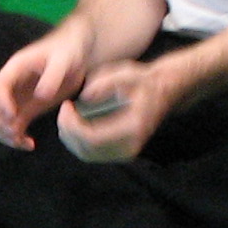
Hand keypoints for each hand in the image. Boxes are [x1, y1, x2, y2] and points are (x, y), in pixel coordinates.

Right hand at [0, 29, 91, 149]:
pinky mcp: (24, 110)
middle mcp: (10, 83)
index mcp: (16, 67)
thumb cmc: (67, 53)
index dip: (1, 102)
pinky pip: (11, 126)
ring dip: (4, 133)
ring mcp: (15, 98)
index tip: (12, 116)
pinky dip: (16, 138)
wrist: (74, 55)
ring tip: (23, 143)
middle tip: (15, 133)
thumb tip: (41, 95)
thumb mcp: (63, 61)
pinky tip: (30, 145)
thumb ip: (53, 76)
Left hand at [57, 57, 177, 161]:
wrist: (163, 92)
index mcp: (133, 127)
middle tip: (64, 109)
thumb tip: (85, 97)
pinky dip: (78, 141)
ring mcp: (126, 152)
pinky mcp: (120, 153)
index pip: (93, 138)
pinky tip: (75, 123)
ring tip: (68, 115)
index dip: (72, 125)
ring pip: (87, 154)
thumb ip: (105, 82)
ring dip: (71, 137)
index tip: (66, 106)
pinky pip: (92, 154)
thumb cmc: (143, 81)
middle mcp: (131, 145)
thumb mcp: (127, 73)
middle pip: (87, 150)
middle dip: (68, 130)